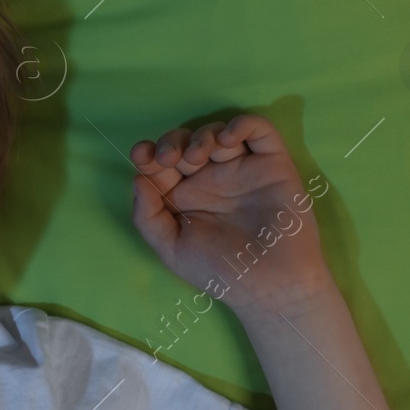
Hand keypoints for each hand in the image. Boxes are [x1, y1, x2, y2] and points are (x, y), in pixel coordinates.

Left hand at [128, 114, 332, 317]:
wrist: (269, 284)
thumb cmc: (219, 271)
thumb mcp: (171, 248)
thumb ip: (147, 216)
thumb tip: (138, 179)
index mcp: (185, 196)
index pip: (162, 164)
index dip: (149, 154)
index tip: (141, 155)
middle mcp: (211, 179)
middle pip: (186, 142)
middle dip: (172, 142)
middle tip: (169, 158)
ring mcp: (241, 169)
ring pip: (217, 133)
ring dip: (202, 135)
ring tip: (196, 157)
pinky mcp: (271, 164)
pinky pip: (259, 131)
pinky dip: (241, 124)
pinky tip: (225, 141)